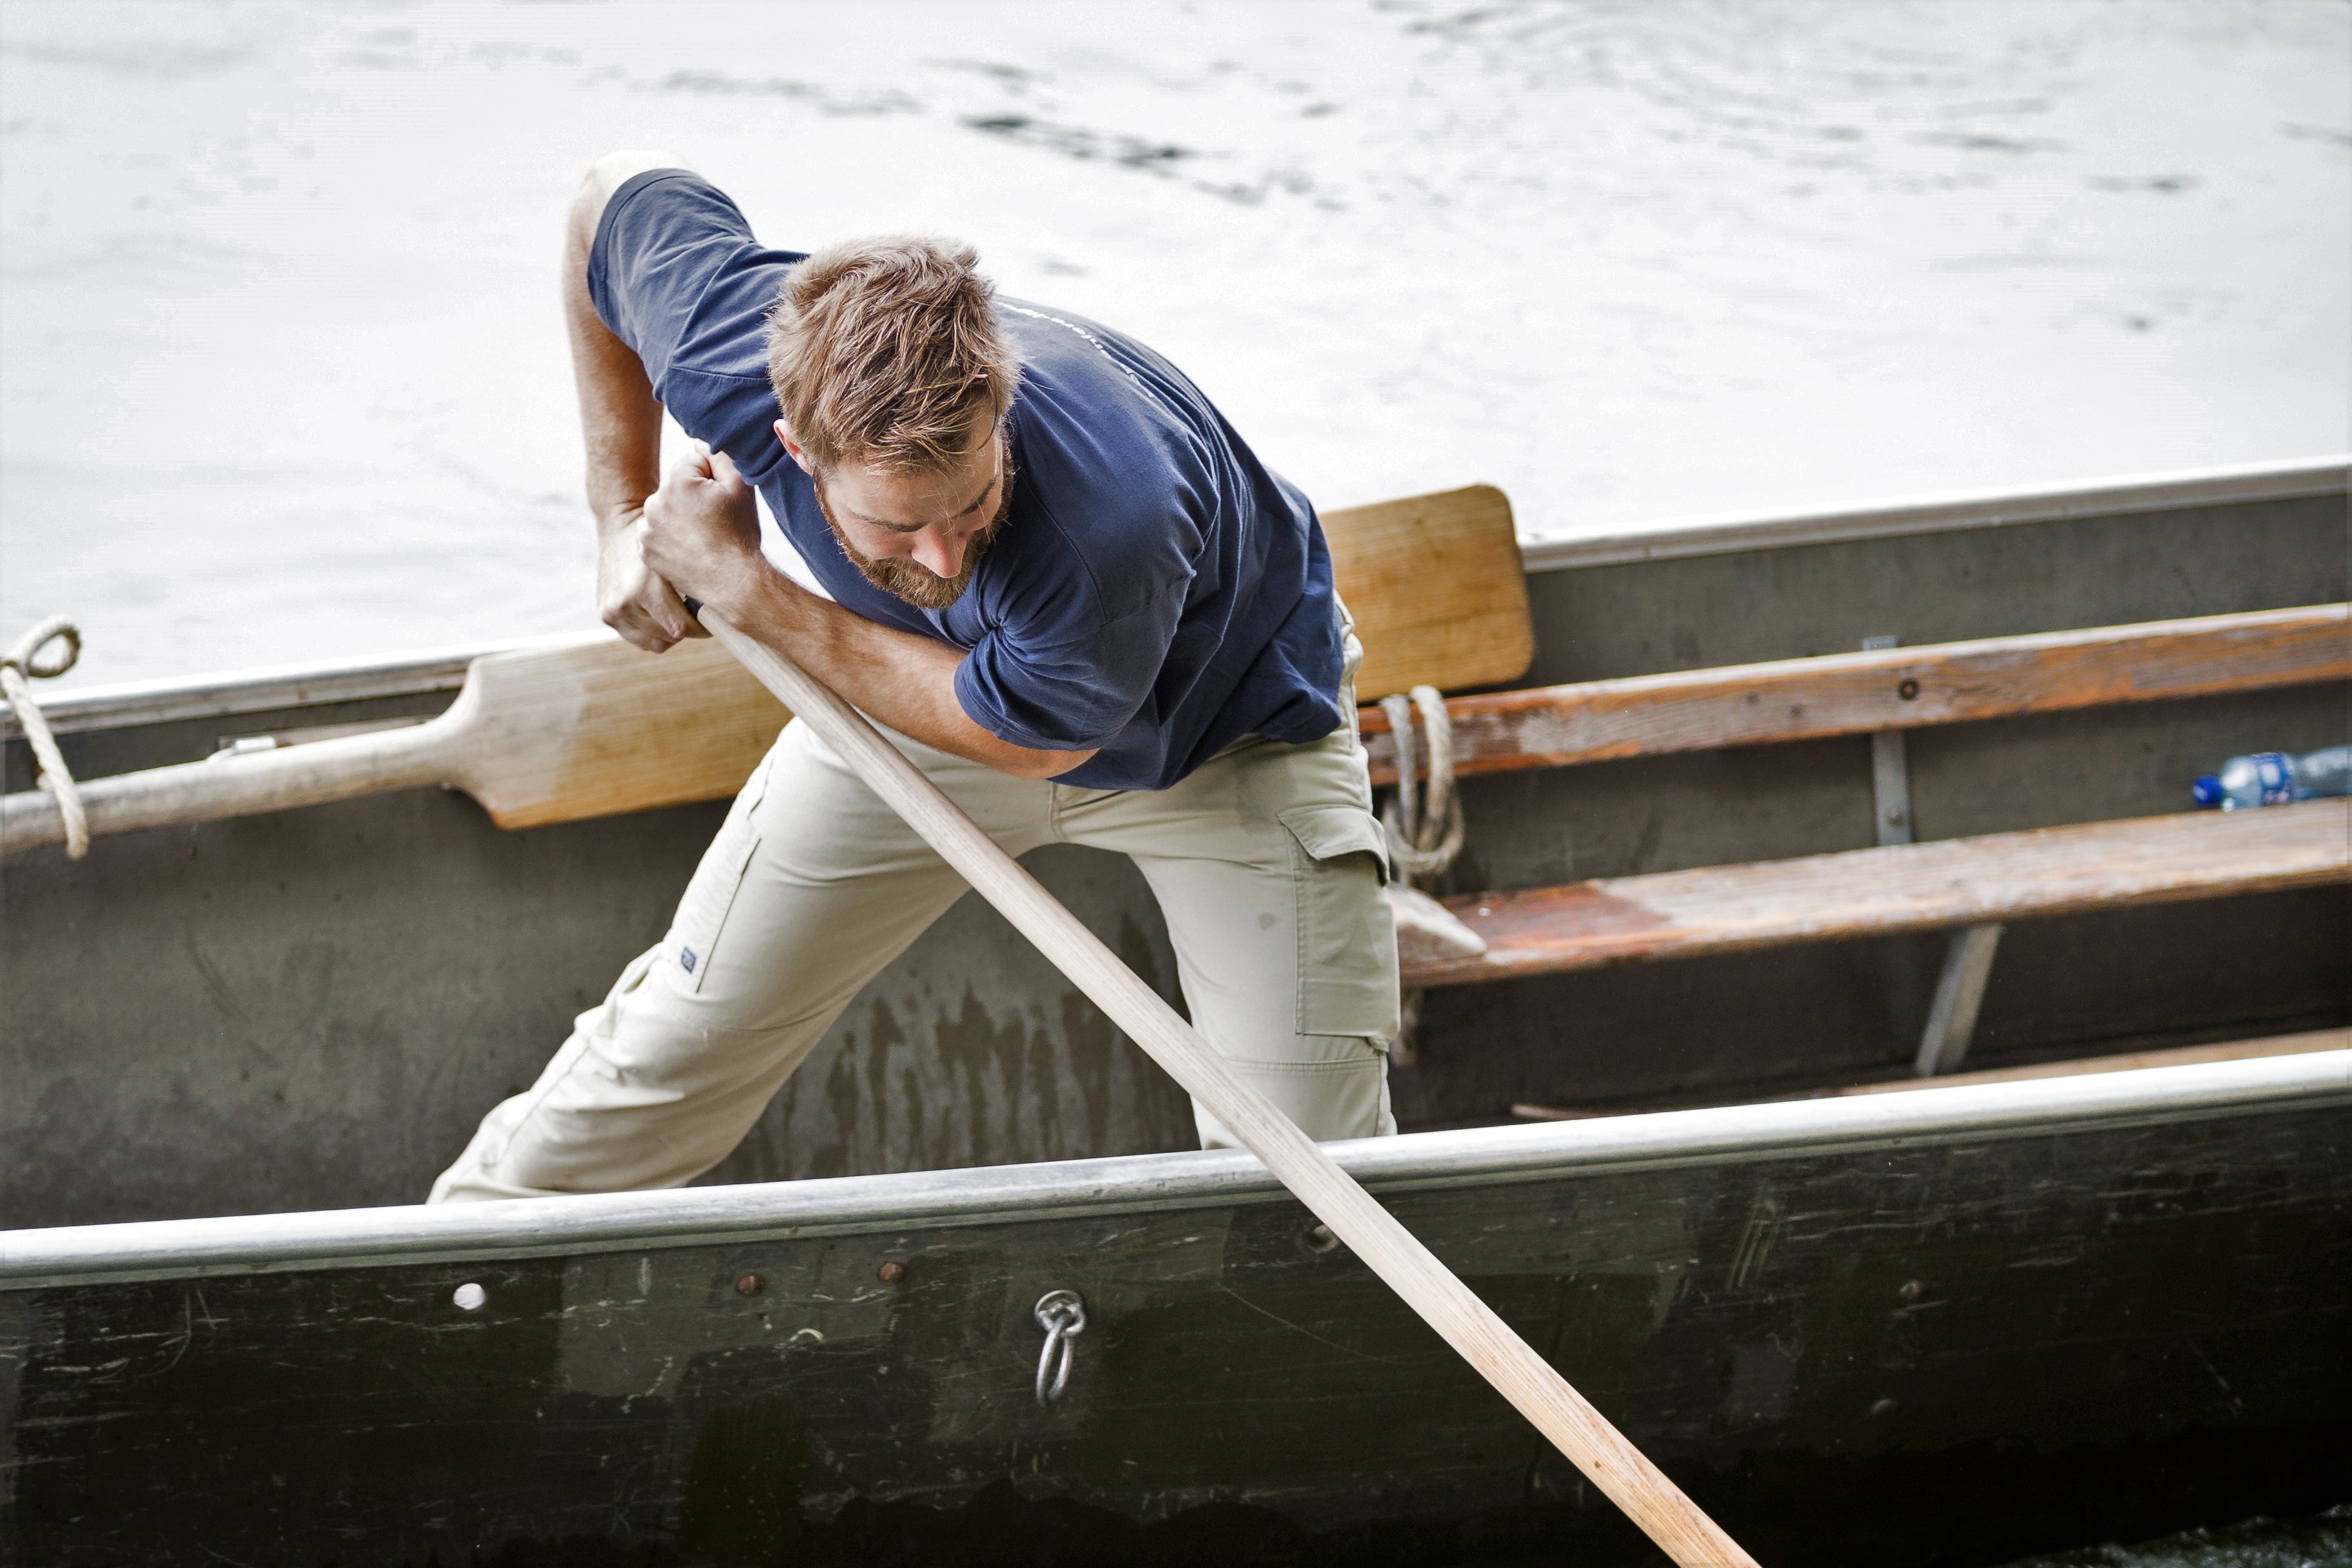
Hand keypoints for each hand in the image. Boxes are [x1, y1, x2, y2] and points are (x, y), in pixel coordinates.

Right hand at [596, 509, 706, 652]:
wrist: (619, 521)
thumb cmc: (659, 535)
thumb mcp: (680, 553)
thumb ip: (698, 582)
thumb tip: (732, 607)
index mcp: (642, 588)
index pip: (681, 628)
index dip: (702, 628)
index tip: (715, 619)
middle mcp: (623, 604)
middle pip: (669, 638)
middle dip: (689, 630)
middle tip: (701, 616)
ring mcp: (611, 612)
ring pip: (654, 644)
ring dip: (671, 634)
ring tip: (681, 614)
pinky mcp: (606, 615)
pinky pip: (639, 638)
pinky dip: (653, 631)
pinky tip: (663, 614)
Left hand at [640, 441, 766, 618]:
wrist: (733, 581)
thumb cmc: (740, 534)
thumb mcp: (740, 485)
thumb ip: (720, 455)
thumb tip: (702, 445)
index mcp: (676, 481)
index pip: (693, 462)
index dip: (713, 478)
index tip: (723, 500)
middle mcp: (654, 502)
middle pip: (677, 486)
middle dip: (695, 497)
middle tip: (716, 520)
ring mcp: (646, 529)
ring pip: (667, 510)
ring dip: (682, 516)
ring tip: (704, 537)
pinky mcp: (645, 551)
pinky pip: (657, 534)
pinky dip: (671, 538)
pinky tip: (691, 548)